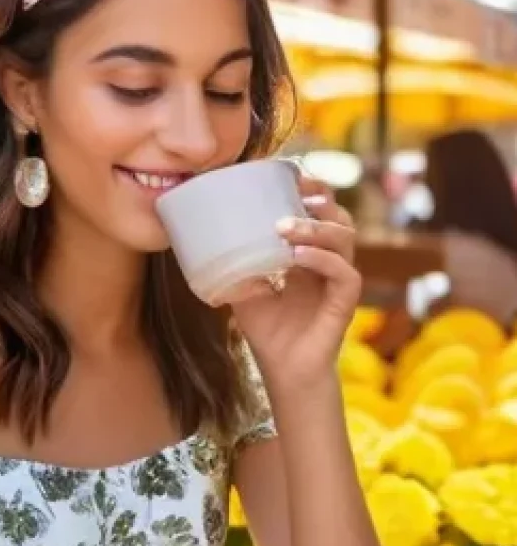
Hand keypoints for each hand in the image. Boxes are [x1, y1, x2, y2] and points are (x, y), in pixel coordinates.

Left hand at [231, 177, 360, 385]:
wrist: (281, 371)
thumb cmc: (266, 330)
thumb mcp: (242, 289)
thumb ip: (232, 265)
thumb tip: (200, 239)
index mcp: (307, 254)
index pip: (318, 212)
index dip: (310, 190)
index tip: (289, 174)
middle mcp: (328, 262)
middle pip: (338, 216)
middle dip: (320, 198)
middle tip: (296, 189)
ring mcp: (338, 280)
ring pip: (345, 239)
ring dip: (315, 228)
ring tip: (284, 227)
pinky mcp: (344, 303)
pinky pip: (344, 273)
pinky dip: (322, 260)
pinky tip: (298, 256)